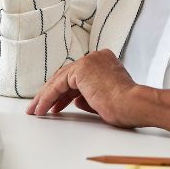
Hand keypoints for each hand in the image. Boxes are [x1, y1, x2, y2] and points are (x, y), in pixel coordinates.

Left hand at [26, 50, 144, 127]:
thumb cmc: (126, 107)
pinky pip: (58, 85)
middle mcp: (96, 57)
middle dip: (51, 94)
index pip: (77, 77)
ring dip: (45, 97)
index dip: (64, 93)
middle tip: (39, 107)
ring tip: (36, 111)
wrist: (133, 105)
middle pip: (66, 76)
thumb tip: (76, 101)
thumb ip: (88, 98)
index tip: (55, 106)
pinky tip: (41, 109)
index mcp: (104, 61)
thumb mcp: (103, 101)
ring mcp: (88, 61)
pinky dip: (48, 97)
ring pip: (59, 80)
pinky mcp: (81, 69)